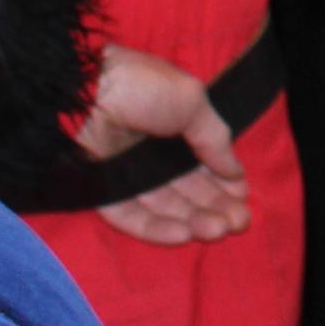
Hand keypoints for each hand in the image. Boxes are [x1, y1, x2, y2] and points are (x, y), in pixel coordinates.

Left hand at [77, 43, 248, 247]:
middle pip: (187, 187)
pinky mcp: (101, 193)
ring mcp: (125, 173)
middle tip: (240, 223)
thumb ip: (215, 138)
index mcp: (172, 123)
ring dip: (193, 219)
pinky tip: (184, 234)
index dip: (225, 182)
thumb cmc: (142, 90)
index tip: (243, 198)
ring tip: (218, 230)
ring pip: (163, 205)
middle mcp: (149, 152)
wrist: (81, 97)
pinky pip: (131, 216)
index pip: (203, 161)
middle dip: (216, 206)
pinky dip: (156, 228)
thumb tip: (235, 172)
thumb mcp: (192, 101)